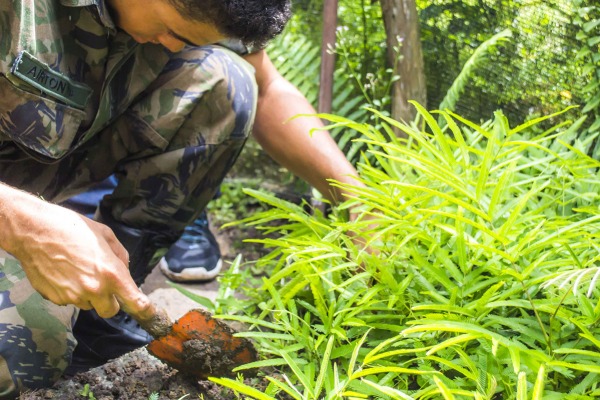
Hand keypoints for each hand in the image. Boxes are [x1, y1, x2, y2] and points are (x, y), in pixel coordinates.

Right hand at [4, 194, 151, 318]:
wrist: (34, 231)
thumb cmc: (72, 228)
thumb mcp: (105, 234)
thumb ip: (120, 256)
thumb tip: (126, 270)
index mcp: (111, 274)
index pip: (134, 302)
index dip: (145, 310)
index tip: (149, 312)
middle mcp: (94, 289)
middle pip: (110, 311)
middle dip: (111, 300)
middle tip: (105, 283)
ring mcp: (73, 296)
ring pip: (89, 305)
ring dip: (90, 295)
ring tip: (79, 270)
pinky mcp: (55, 298)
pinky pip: (70, 301)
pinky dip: (71, 291)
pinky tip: (64, 272)